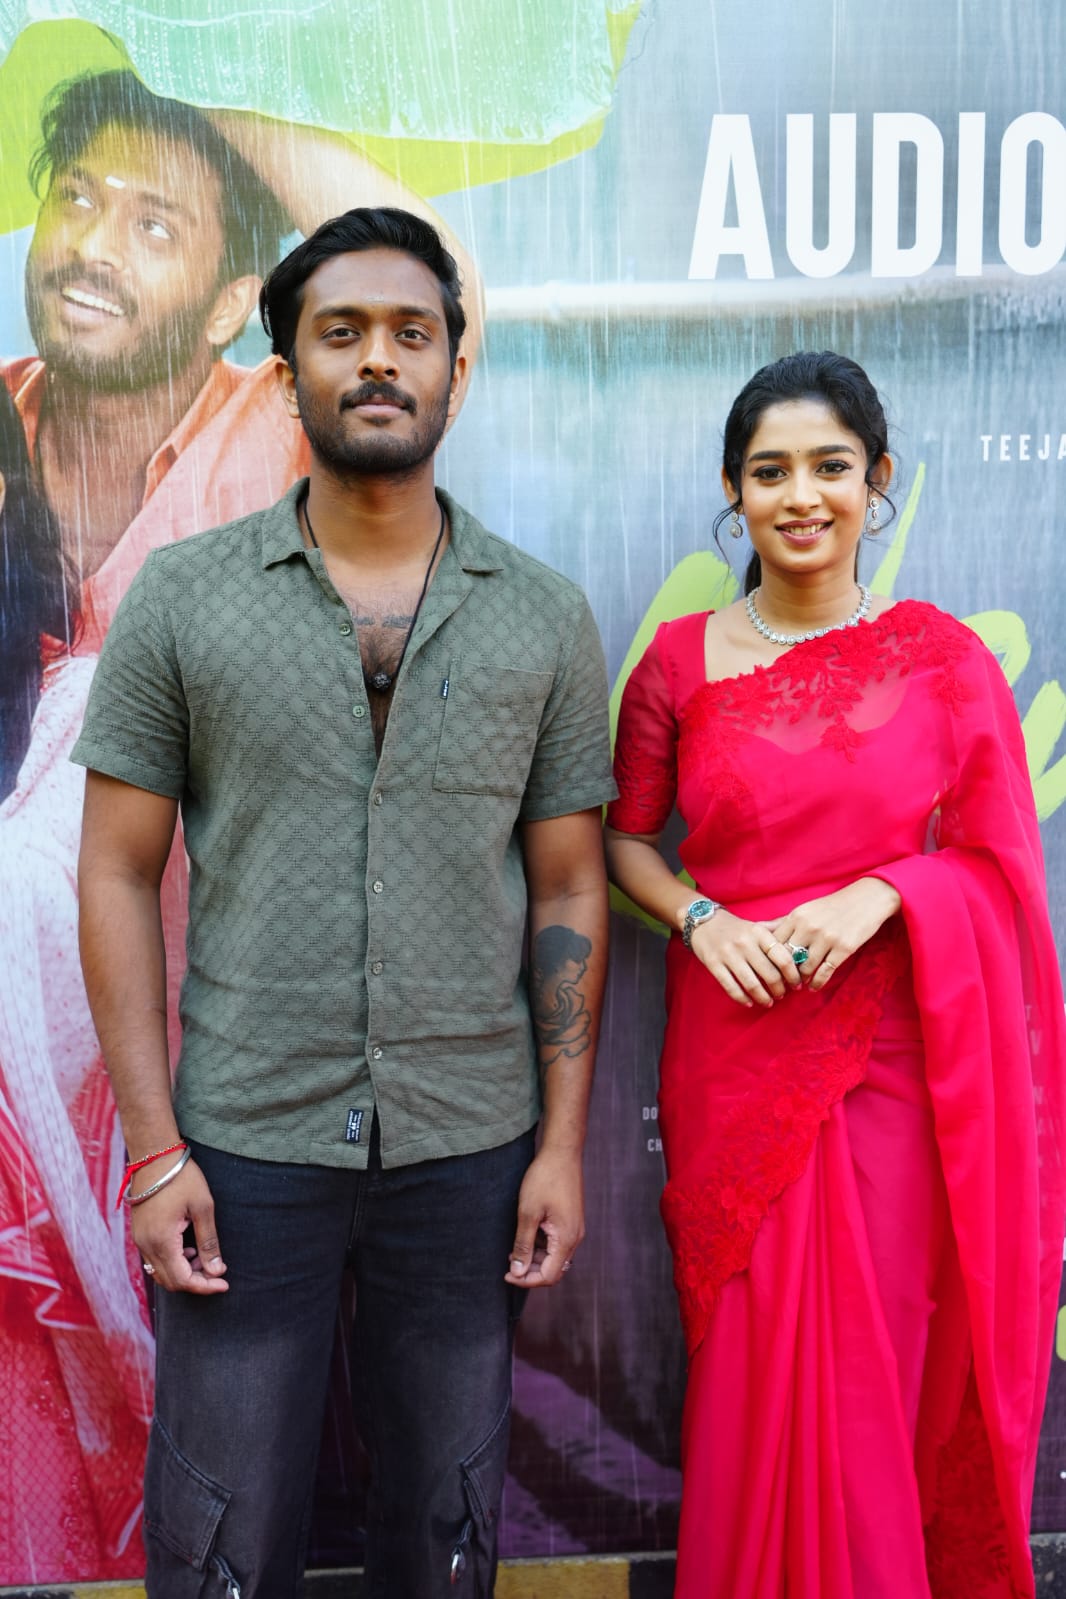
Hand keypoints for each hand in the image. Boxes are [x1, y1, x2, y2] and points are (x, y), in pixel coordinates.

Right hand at [131, 1159, 228, 1294]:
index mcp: (162, 1241)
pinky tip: (188, 1249)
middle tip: (217, 1272)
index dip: (204, 1286)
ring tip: (204, 1258)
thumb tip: (217, 1271)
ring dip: (183, 1272)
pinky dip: (172, 1262)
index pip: (182, 1280)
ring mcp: (139, 1240)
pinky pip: (154, 1259)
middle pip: (170, 1281)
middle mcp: (146, 1246)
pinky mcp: (139, 1233)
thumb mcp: (203, 1208)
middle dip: (195, 1282)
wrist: (154, 1155)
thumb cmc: (182, 1177)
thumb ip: (209, 1242)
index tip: (224, 1283)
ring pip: (160, 1272)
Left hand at [505, 1147, 583, 1287]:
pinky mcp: (570, 1220)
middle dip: (530, 1272)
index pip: (548, 1276)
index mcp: (566, 1239)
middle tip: (508, 1265)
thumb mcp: (528, 1213)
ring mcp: (574, 1229)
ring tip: (513, 1250)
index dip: (526, 1280)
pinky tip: (525, 1236)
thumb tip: (517, 1272)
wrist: (562, 1152)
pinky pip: (557, 1244)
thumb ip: (523, 1245)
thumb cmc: (544, 1179)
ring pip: (554, 1257)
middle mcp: (574, 1238)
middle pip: (553, 1269)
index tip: (507, 1275)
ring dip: (534, 1259)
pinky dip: (540, 1247)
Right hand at [689, 908, 802, 1007]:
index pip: (783, 957)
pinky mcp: (714, 964)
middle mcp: (745, 943)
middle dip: (779, 990)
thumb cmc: (736, 928)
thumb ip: (778, 932)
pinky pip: (731, 987)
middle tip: (782, 995)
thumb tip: (802, 941)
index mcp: (759, 933)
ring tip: (768, 1002)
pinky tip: (749, 1002)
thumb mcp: (758, 925)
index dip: (793, 975)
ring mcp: (728, 954)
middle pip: (770, 974)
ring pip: (752, 984)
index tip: (797, 984)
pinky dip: (742, 998)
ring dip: (763, 997)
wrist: (703, 922)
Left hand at [772, 877, 901, 990]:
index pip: (774, 944)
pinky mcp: (843, 949)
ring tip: (798, 985)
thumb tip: (757, 928)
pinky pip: (825, 971)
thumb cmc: (831, 906)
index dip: (769, 960)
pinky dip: (817, 982)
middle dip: (782, 974)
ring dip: (801, 980)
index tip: (768, 970)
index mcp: (796, 916)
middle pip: (787, 958)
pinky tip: (814, 986)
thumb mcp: (805, 909)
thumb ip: (782, 921)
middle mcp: (809, 927)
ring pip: (805, 968)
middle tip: (781, 984)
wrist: (866, 900)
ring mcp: (827, 939)